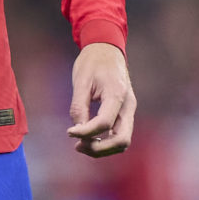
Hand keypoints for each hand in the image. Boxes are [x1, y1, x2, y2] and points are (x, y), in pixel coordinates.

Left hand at [66, 41, 135, 157]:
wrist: (107, 50)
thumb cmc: (92, 62)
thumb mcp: (81, 81)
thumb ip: (79, 106)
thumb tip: (77, 129)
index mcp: (117, 94)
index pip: (104, 123)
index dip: (86, 132)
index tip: (69, 132)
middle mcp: (128, 106)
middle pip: (122, 140)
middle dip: (100, 149)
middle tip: (77, 146)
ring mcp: (129, 110)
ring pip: (123, 141)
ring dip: (103, 148)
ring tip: (80, 145)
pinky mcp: (125, 113)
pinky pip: (119, 134)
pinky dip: (106, 142)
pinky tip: (89, 139)